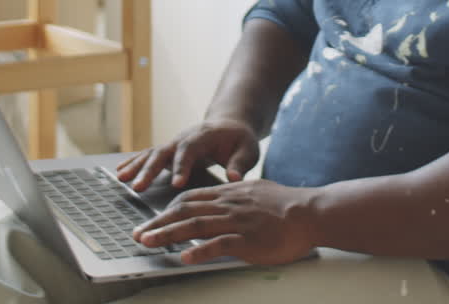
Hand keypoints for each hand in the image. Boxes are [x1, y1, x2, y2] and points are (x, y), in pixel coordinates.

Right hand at [114, 118, 259, 191]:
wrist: (229, 125)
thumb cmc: (239, 140)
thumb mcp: (248, 149)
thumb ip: (241, 163)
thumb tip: (235, 178)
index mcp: (203, 137)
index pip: (190, 150)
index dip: (182, 166)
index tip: (177, 184)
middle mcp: (184, 138)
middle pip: (164, 151)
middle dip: (150, 170)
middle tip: (138, 187)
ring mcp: (174, 144)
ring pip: (152, 153)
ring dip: (137, 166)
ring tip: (122, 180)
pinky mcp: (169, 151)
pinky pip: (149, 156)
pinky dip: (134, 163)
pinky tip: (120, 173)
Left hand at [131, 179, 317, 265]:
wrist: (310, 212)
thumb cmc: (287, 205)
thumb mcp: (256, 192)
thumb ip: (237, 196)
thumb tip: (225, 198)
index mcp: (229, 193)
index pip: (190, 198)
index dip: (167, 209)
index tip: (152, 219)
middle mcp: (228, 204)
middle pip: (185, 210)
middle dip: (158, 222)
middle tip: (138, 234)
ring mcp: (237, 221)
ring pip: (195, 225)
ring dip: (168, 234)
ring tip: (148, 242)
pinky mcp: (248, 238)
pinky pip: (219, 244)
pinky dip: (199, 250)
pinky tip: (184, 257)